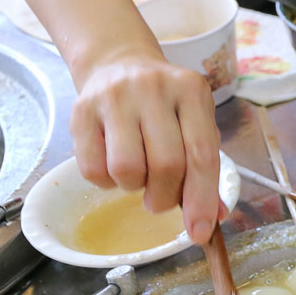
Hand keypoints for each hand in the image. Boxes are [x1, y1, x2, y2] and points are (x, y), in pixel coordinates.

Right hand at [70, 50, 223, 243]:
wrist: (119, 63)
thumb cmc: (165, 104)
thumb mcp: (194, 122)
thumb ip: (205, 168)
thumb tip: (214, 219)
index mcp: (191, 91)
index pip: (202, 153)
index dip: (202, 199)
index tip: (200, 232)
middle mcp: (154, 89)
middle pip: (166, 164)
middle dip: (165, 197)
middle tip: (161, 199)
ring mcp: (114, 97)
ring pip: (127, 169)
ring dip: (134, 187)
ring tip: (138, 174)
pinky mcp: (81, 111)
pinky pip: (93, 169)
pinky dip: (106, 182)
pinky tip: (113, 164)